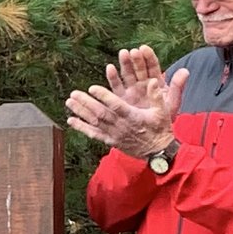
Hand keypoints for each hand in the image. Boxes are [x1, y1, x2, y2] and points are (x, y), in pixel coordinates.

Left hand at [64, 48, 186, 163]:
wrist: (158, 153)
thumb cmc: (160, 129)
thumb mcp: (163, 111)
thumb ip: (156, 96)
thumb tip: (153, 81)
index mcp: (133, 117)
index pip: (116, 106)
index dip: (104, 97)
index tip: (92, 88)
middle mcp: (122, 126)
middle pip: (101, 113)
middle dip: (86, 103)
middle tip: (74, 93)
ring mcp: (115, 135)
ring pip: (95, 123)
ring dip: (81, 112)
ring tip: (69, 102)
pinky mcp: (111, 141)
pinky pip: (94, 134)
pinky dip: (82, 128)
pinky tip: (71, 120)